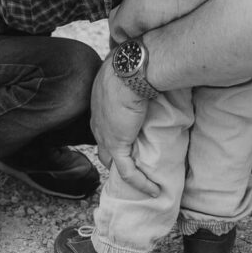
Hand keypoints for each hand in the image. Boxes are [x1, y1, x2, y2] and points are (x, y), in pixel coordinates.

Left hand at [91, 55, 159, 195]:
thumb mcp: (125, 67)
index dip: (113, 133)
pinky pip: (128, 172)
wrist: (131, 69)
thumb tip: (145, 67)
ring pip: (113, 162)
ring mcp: (106, 135)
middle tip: (133, 160)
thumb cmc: (130, 62)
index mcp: (98, 103)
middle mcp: (97, 121)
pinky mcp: (118, 145)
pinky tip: (154, 190)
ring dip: (126, 172)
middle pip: (103, 146)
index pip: (102, 125)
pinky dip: (141, 183)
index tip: (129, 135)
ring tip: (143, 180)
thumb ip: (129, 73)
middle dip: (114, 155)